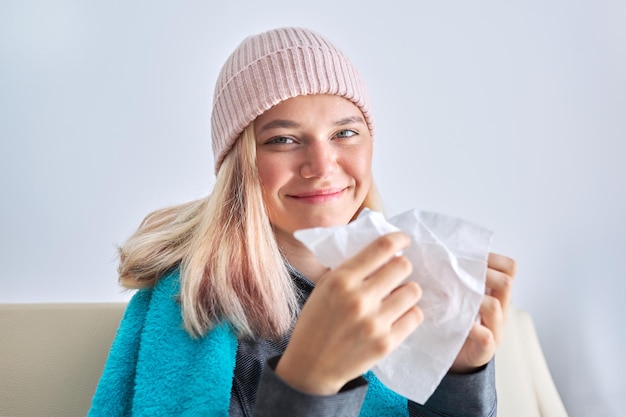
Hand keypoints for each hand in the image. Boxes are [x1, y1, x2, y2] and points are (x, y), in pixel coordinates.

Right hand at [276, 232, 423, 394]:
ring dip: (406, 291)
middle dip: (401, 267)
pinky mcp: (386, 343)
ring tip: (395, 297)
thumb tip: (383, 253)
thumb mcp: (323, 288)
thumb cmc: (316, 323)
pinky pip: (415, 316)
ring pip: (412, 291)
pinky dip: (408, 313)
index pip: (382, 248)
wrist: (311, 367)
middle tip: (395, 274)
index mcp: (341, 280)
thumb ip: (350, 270)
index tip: (404, 240)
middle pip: (403, 267)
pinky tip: (396, 315)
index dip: (399, 239)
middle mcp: (359, 298)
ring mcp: (374, 322)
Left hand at [450, 252, 516, 372]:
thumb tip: (433, 248)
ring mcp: (495, 328)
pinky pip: (486, 336)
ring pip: (496, 307)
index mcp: (496, 292)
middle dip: (482, 275)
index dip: (492, 258)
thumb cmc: (454, 317)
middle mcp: (501, 308)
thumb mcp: (460, 293)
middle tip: (458, 275)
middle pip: (505, 282)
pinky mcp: (485, 349)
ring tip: (453, 297)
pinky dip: (474, 329)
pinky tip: (460, 324)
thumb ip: (456, 275)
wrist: (456, 355)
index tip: (469, 256)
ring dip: (474, 299)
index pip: (509, 268)